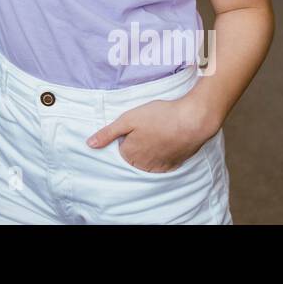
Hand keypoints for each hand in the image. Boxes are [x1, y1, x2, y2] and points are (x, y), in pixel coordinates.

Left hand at [86, 97, 215, 172]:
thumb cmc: (159, 116)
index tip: (136, 126)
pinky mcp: (175, 164)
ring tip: (158, 133)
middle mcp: (144, 165)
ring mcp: (161, 167)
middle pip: (134, 157)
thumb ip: (108, 133)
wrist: (192, 120)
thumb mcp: (128, 119)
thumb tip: (89, 144)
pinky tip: (168, 141)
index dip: (127, 135)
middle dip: (137, 144)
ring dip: (150, 150)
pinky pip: (163, 163)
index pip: (120, 148)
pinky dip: (163, 154)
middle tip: (149, 127)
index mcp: (130, 155)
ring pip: (148, 161)